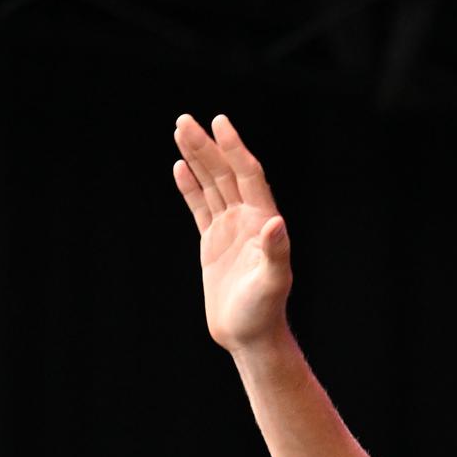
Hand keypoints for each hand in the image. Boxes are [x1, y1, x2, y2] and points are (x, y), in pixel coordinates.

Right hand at [172, 113, 293, 352]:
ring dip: (197, 159)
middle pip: (226, 174)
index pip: (248, 175)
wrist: (249, 336)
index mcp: (264, 222)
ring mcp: (231, 230)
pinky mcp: (214, 243)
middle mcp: (249, 221)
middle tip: (184, 120)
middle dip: (207, 147)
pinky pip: (200, 208)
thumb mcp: (272, 282)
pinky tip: (180, 168)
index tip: (219, 122)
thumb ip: (275, 252)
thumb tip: (276, 224)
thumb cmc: (264, 312)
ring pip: (211, 186)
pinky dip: (190, 188)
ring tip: (179, 131)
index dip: (234, 148)